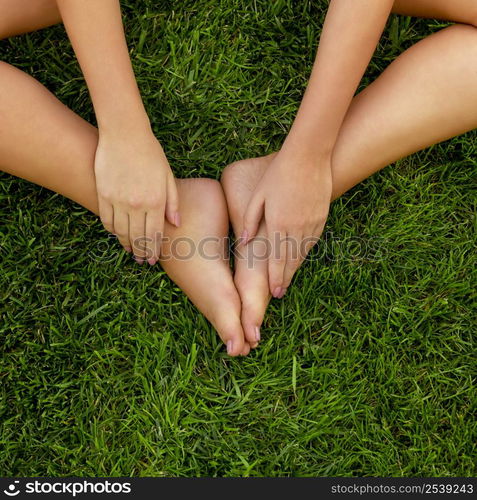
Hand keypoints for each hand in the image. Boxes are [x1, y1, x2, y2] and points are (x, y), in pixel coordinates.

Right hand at [94, 128, 178, 263]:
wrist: (124, 133)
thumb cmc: (151, 153)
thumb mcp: (168, 176)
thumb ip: (173, 202)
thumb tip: (176, 224)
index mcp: (156, 201)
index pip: (156, 234)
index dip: (155, 249)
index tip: (154, 259)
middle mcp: (137, 204)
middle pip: (138, 237)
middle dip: (141, 252)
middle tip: (142, 260)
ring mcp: (118, 200)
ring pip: (121, 232)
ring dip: (126, 244)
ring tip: (130, 251)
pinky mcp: (103, 194)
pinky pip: (106, 220)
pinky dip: (112, 231)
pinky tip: (117, 235)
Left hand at [241, 148, 331, 296]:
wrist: (308, 156)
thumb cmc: (278, 173)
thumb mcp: (258, 196)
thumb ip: (250, 221)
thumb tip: (243, 244)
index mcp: (278, 224)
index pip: (276, 259)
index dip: (275, 278)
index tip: (273, 293)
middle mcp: (297, 228)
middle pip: (291, 261)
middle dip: (285, 279)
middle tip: (279, 293)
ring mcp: (312, 223)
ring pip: (303, 253)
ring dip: (295, 268)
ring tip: (287, 280)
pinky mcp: (321, 217)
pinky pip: (313, 241)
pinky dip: (305, 253)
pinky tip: (300, 259)